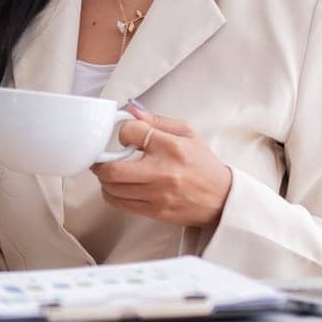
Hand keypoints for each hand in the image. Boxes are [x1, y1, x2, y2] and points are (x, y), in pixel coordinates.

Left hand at [89, 101, 231, 227]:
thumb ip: (157, 120)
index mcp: (170, 147)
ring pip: (113, 189)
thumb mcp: (187, 133)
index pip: (130, 133)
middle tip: (101, 159)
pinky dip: (112, 195)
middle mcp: (162, 172)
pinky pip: (120, 204)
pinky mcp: (155, 212)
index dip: (123, 132)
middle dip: (100, 163)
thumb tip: (130, 110)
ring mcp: (157, 195)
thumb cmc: (202, 163)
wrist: (221, 198)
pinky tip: (118, 188)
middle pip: (112, 169)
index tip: (127, 136)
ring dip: (105, 180)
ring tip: (111, 173)